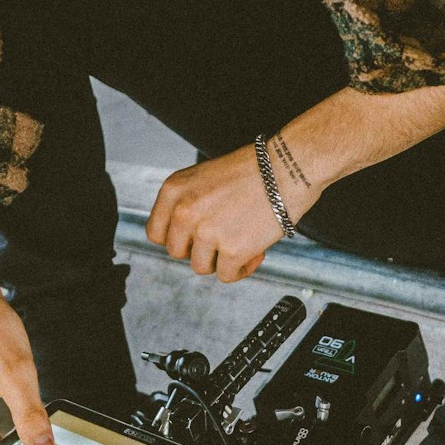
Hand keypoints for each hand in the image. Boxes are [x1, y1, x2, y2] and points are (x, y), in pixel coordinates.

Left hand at [145, 144, 319, 282]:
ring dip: (221, 260)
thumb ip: (188, 204)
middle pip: (177, 253)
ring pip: (201, 267)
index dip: (177, 239)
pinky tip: (254, 252)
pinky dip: (241, 269)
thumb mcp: (205, 177)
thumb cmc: (254, 170)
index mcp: (174, 190)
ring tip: (241, 242)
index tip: (192, 239)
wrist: (288, 168)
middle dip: (199, 250)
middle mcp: (185, 211)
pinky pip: (227, 276)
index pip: (156, 232)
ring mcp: (207, 232)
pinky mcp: (231, 250)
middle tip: (222, 239)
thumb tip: (186, 237)